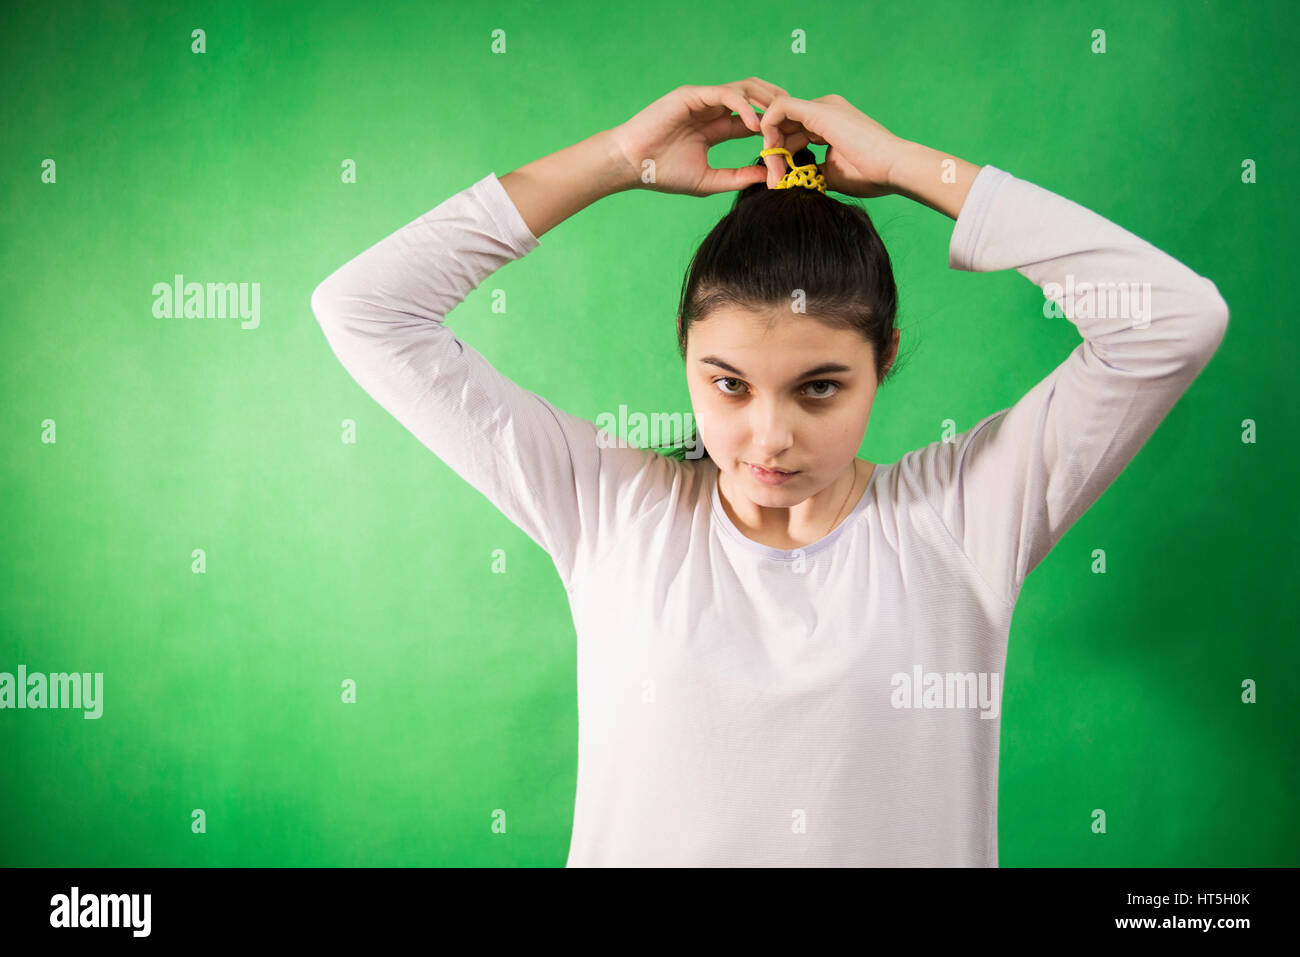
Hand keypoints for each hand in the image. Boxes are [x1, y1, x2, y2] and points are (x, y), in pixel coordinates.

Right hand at [608, 78, 795, 195]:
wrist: (631, 165)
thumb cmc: (662, 173)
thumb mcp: (708, 180)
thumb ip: (737, 177)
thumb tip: (768, 178)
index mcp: (716, 127)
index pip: (753, 120)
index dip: (773, 127)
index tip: (792, 142)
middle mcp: (712, 109)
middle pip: (754, 96)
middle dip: (776, 106)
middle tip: (794, 124)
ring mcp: (703, 100)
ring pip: (744, 89)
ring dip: (764, 102)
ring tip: (779, 121)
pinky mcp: (692, 95)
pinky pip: (725, 94)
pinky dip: (743, 107)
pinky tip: (753, 125)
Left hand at [757, 93, 910, 198]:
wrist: (894, 168)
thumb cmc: (870, 174)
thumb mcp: (831, 174)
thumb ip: (810, 171)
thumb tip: (789, 180)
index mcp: (829, 122)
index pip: (793, 133)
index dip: (781, 156)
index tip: (779, 181)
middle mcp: (825, 109)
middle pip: (784, 125)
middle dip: (773, 154)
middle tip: (774, 182)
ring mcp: (822, 107)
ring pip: (779, 117)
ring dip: (771, 147)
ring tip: (776, 176)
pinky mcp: (819, 110)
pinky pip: (779, 107)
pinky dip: (768, 127)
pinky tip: (770, 151)